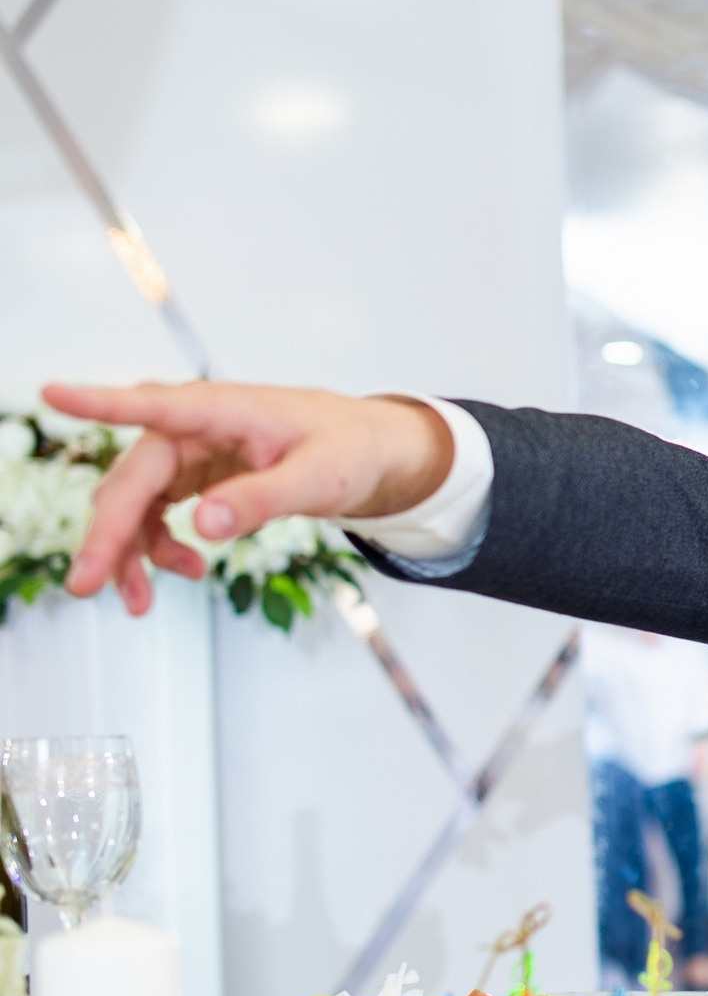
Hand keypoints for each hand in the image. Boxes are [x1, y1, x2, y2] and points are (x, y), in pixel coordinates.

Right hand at [39, 381, 454, 615]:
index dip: (98, 403)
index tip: (51, 394)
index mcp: (223, 409)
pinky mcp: (193, 474)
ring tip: (139, 601)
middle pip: (131, 478)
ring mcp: (188, 451)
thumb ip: (263, 499)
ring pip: (134, 502)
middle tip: (88, 585)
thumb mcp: (320, 479)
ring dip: (128, 551)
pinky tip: (185, 570)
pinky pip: (154, 513)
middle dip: (106, 534)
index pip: (152, 405)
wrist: (367, 449)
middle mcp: (194, 426)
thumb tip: (204, 524)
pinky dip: (156, 547)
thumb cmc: (348, 449)